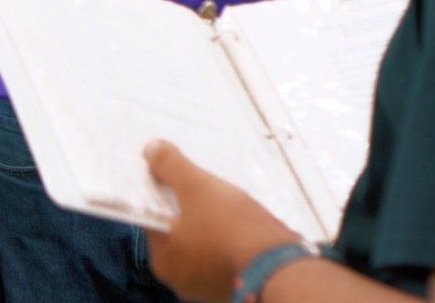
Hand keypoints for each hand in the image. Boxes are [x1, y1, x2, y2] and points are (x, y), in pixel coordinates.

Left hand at [144, 140, 301, 301]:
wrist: (283, 266)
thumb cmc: (232, 228)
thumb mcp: (197, 187)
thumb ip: (171, 167)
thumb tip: (151, 149)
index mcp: (164, 261)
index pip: (154, 217)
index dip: (162, 191)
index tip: (176, 174)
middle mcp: (182, 280)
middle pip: (180, 232)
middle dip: (191, 208)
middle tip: (206, 186)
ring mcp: (209, 286)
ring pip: (204, 243)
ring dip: (213, 223)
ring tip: (228, 202)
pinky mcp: (235, 286)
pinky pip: (226, 255)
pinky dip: (230, 240)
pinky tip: (242, 223)